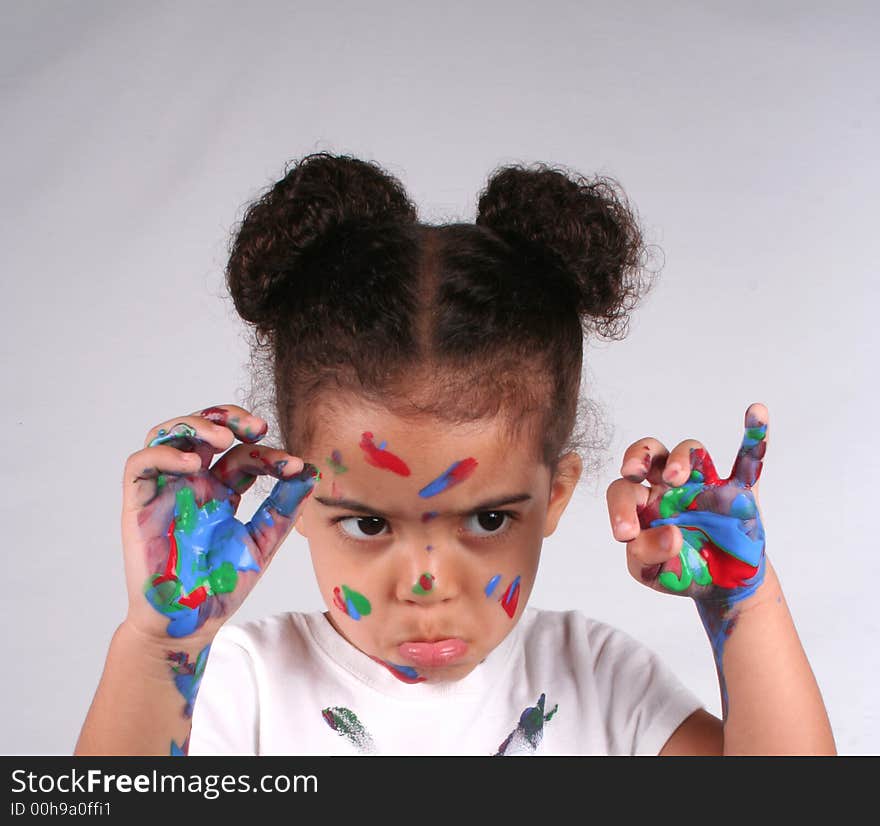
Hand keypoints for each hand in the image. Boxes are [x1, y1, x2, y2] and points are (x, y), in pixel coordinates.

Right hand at [120, 404, 317, 640]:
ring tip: (225, 436)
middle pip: (203, 430)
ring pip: (169, 435)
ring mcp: (165, 490)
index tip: (294, 466)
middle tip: (258, 426)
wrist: (188, 623)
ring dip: (196, 425)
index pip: (242, 455)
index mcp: (220, 491)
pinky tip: (193, 463)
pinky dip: (163, 454)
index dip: (268, 453)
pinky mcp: (139, 504)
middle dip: (229, 418)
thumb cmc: (220, 586)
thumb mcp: (262, 542)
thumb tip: (312, 472)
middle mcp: (192, 484)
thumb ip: (284, 508)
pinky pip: (140, 464)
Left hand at [606, 403, 767, 602]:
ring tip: (676, 477)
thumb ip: (647, 557)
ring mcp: (704, 483)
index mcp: (642, 502)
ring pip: (690, 450)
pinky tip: (757, 412)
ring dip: (682, 457)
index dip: (619, 508)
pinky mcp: (739, 490)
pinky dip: (756, 435)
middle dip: (638, 457)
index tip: (625, 535)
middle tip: (633, 474)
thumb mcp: (651, 572)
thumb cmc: (679, 570)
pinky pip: (750, 458)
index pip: (622, 490)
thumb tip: (672, 535)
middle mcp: (669, 485)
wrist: (721, 585)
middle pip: (650, 453)